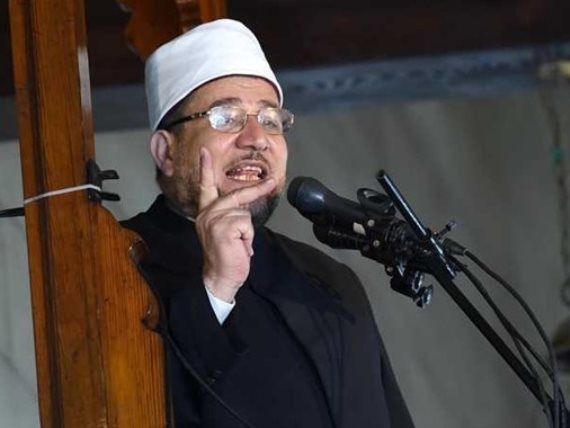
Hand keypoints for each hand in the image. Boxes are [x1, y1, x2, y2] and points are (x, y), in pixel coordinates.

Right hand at [195, 147, 275, 302]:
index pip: (205, 186)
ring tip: (239, 245)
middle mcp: (207, 213)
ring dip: (247, 232)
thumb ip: (229, 216)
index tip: (205, 151)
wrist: (220, 277)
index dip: (205, 168)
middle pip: (236, 195)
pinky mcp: (223, 227)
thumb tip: (244, 208)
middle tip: (272, 182)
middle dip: (257, 190)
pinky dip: (248, 238)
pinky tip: (240, 248)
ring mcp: (214, 219)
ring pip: (244, 214)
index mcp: (206, 212)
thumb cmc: (225, 256)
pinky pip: (246, 224)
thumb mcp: (224, 231)